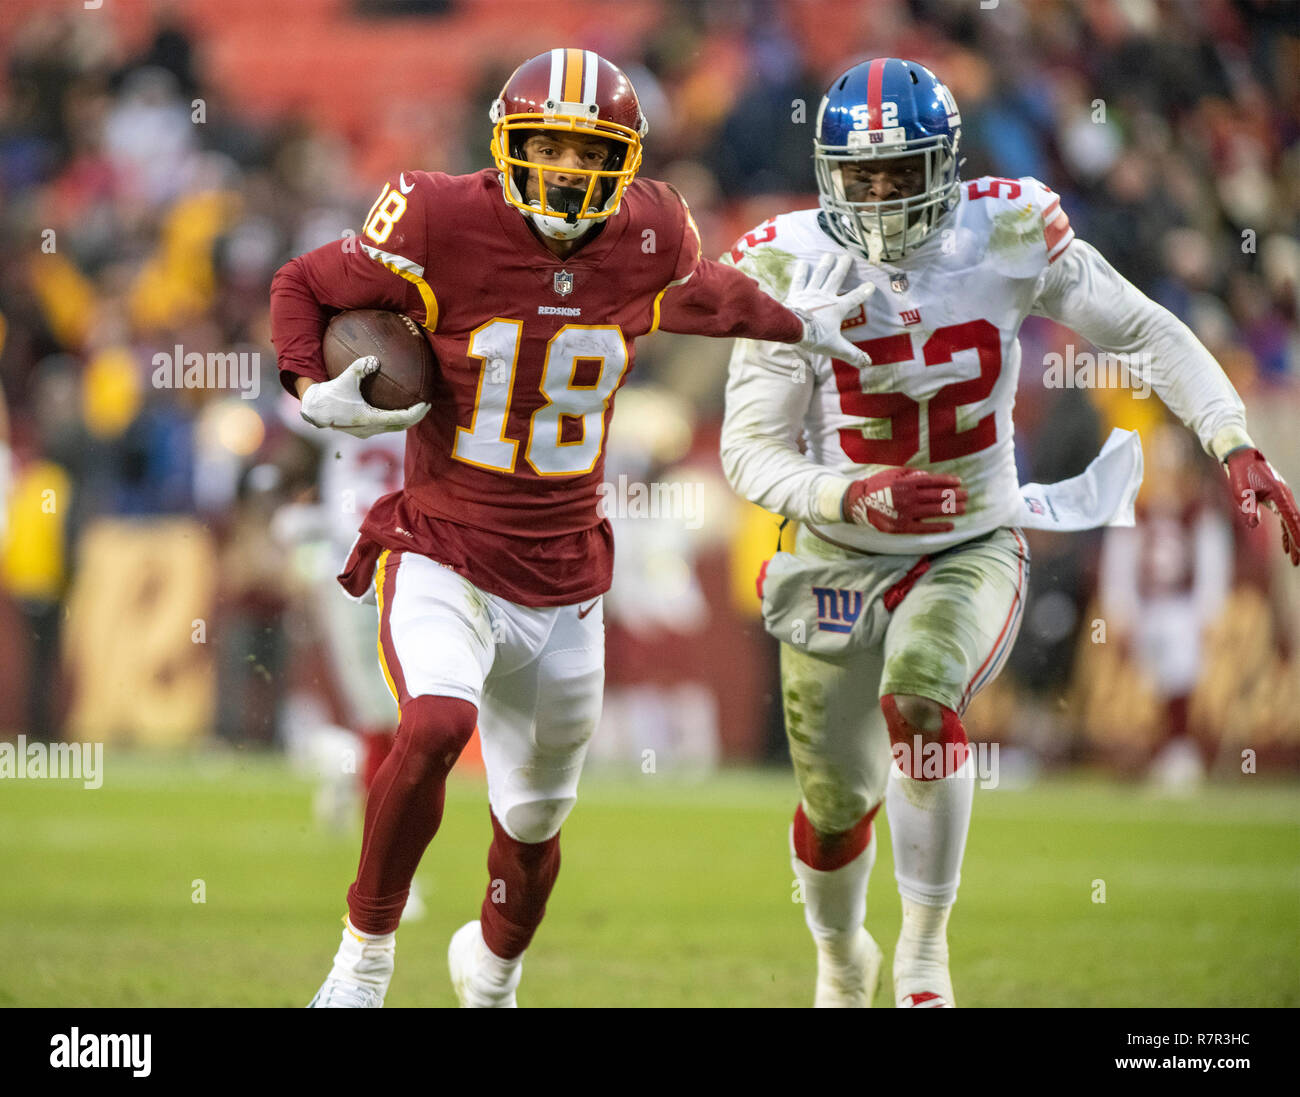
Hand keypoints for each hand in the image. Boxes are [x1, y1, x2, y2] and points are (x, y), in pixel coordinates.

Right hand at [300, 356, 428, 438]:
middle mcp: (370, 429)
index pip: (400, 418)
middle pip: (401, 426)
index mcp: (369, 419)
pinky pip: (383, 426)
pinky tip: (395, 407)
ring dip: (405, 420)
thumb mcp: (345, 379)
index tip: (426, 403)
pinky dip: (394, 419)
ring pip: (392, 428)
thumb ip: (360, 368)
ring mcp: (366, 432)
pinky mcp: (362, 431)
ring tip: (415, 408)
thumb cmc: (329, 395)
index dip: (416, 413)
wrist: (313, 411)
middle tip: (426, 405)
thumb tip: (375, 359)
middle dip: (416, 417)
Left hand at [785, 254, 875, 368]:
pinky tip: (803, 263)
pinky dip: (801, 272)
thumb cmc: (815, 336)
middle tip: (847, 256)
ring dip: (825, 265)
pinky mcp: (796, 294)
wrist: (792, 329)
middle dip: (843, 267)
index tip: (871, 285)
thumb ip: (852, 354)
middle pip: (836, 278)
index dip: (863, 292)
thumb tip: (868, 363)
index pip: (854, 298)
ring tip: (829, 254)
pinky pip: (799, 281)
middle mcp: (825, 296)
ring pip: (820, 275)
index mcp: (837, 308)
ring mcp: (810, 293)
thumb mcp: (836, 346)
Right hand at [842, 468, 966, 534]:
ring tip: (963, 508)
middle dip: (954, 495)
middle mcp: (908, 497)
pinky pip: (925, 527)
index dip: (947, 481)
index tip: (959, 482)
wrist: (858, 503)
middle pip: (937, 496)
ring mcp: (906, 513)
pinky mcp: (902, 527)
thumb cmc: (877, 486)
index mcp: (906, 483)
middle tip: (966, 495)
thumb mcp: (893, 474)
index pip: (932, 481)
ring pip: (934, 511)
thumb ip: (911, 474)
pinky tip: (950, 525)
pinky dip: (939, 526)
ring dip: (951, 509)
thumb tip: (929, 476)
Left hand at [1225, 447, 1299, 565]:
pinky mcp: (1276, 499)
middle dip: (1298, 542)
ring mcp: (1282, 497)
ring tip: (1294, 559)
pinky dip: (1286, 532)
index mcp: (1279, 494)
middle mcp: (1284, 496)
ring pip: (1291, 522)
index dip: (1297, 534)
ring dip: (1293, 540)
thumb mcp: (1240, 491)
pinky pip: (1285, 519)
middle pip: (1295, 523)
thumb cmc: (1240, 473)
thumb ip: (1248, 507)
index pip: (1291, 518)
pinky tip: (1285, 545)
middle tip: (1298, 562)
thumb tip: (1254, 525)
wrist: (1242, 457)